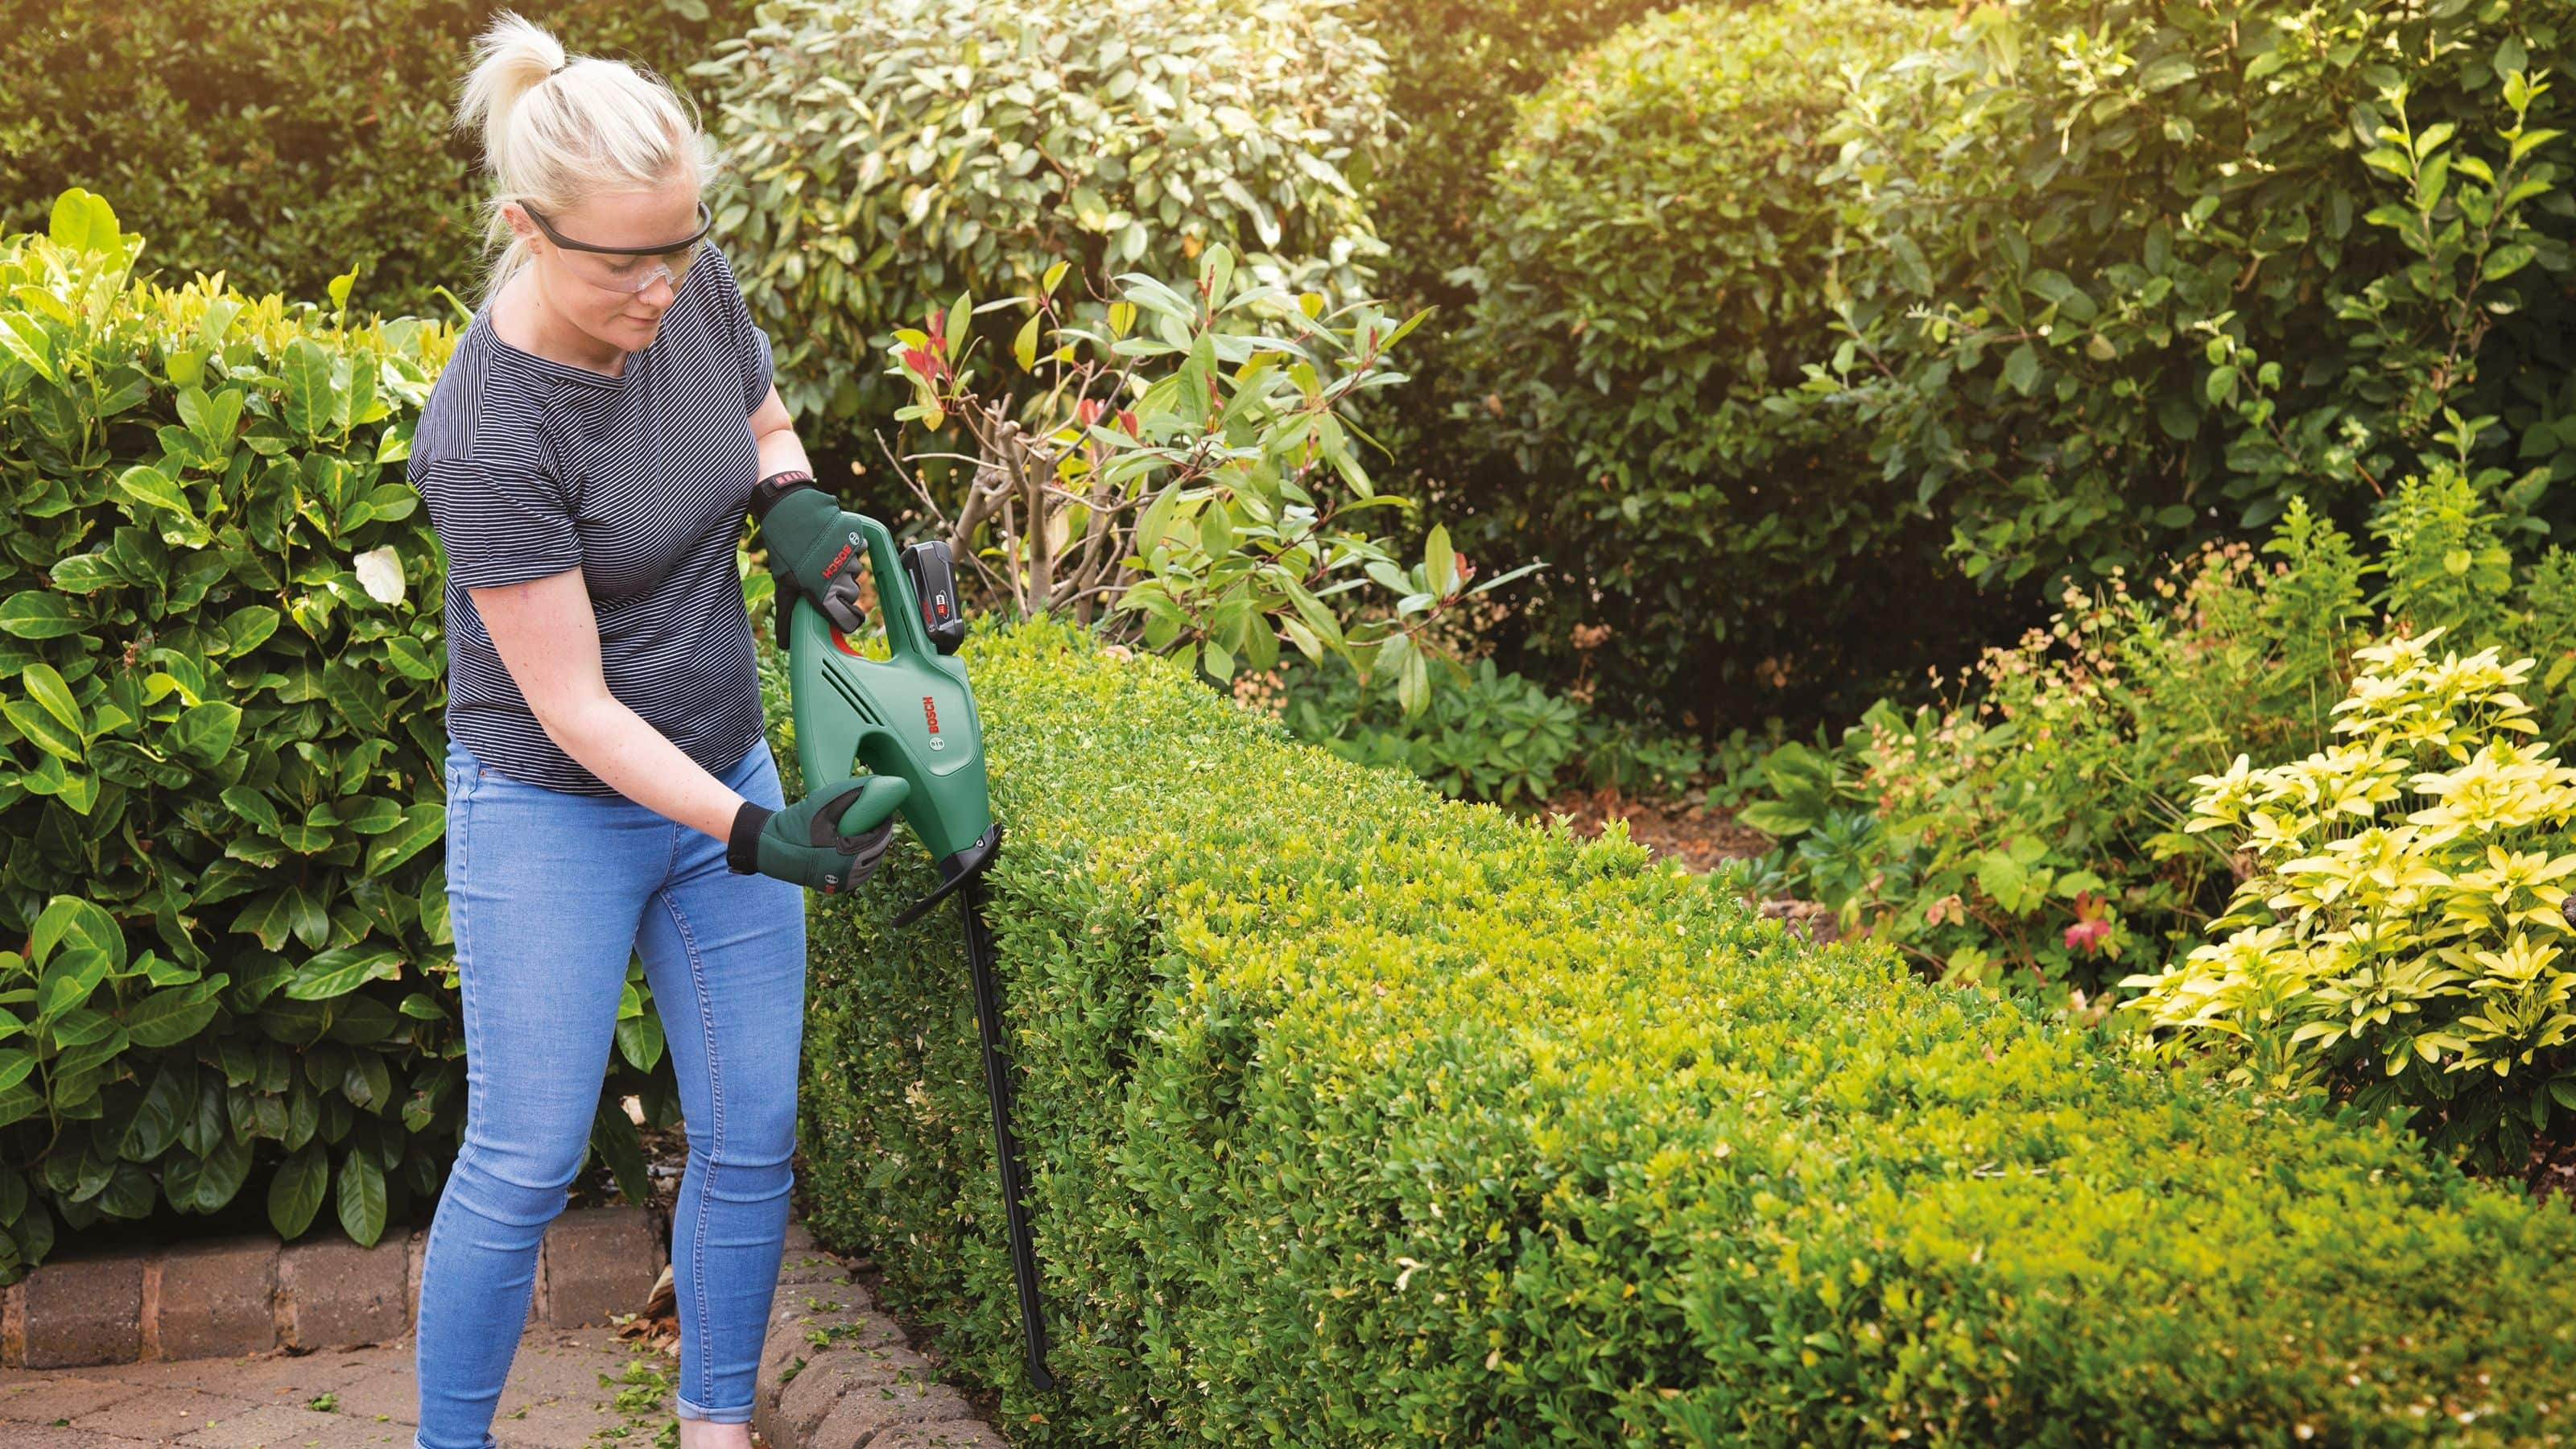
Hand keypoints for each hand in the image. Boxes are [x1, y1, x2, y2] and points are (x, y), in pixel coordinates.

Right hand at [725, 776, 897, 892]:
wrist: (772, 849)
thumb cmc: (797, 824)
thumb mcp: (823, 804)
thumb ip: (850, 793)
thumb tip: (877, 781)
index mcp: (847, 853)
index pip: (879, 839)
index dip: (886, 825)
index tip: (886, 813)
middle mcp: (848, 873)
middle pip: (878, 853)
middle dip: (883, 836)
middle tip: (880, 821)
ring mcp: (843, 883)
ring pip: (871, 866)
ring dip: (876, 850)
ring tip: (873, 833)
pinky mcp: (837, 888)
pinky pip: (861, 875)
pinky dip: (866, 862)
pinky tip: (863, 849)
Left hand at [753, 480, 869, 633]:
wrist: (792, 509)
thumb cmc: (785, 549)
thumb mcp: (782, 584)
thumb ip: (788, 615)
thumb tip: (785, 643)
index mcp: (823, 593)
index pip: (849, 621)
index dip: (848, 622)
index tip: (843, 619)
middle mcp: (841, 578)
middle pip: (853, 597)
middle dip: (841, 591)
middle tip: (821, 579)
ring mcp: (852, 558)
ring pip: (856, 574)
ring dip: (843, 570)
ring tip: (823, 558)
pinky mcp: (857, 540)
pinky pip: (860, 553)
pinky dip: (850, 550)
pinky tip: (833, 544)